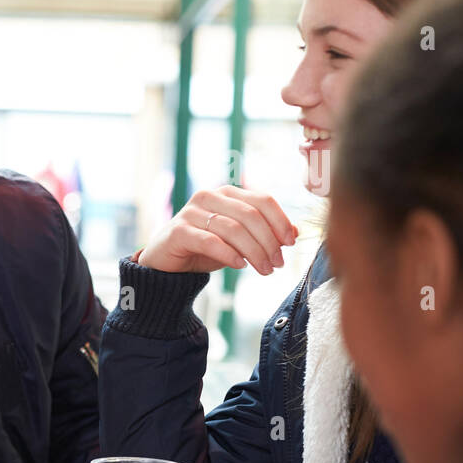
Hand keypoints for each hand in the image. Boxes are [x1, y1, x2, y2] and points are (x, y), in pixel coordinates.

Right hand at [137, 184, 296, 275]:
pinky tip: (240, 266)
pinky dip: (229, 254)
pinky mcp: (178, 231)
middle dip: (269, 241)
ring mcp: (190, 212)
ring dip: (254, 252)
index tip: (291, 243)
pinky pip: (210, 241)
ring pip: (233, 229)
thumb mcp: (238, 241)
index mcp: (226, 193)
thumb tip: (295, 232)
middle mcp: (208, 196)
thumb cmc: (204, 250)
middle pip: (250, 214)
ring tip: (264, 270)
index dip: (281, 221)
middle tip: (278, 263)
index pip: (262, 200)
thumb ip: (263, 233)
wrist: (166, 265)